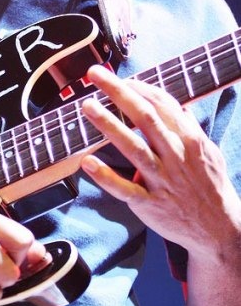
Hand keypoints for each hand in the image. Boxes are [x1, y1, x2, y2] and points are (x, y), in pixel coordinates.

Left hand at [80, 65, 240, 257]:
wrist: (219, 230)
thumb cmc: (209, 185)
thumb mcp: (207, 152)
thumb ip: (189, 128)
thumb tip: (178, 107)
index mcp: (189, 140)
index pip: (162, 104)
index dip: (139, 88)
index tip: (120, 77)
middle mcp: (175, 156)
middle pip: (145, 117)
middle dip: (118, 93)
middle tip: (95, 74)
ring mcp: (162, 180)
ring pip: (134, 148)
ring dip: (109, 125)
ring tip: (88, 106)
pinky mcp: (150, 204)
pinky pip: (125, 189)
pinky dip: (106, 175)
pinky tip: (86, 162)